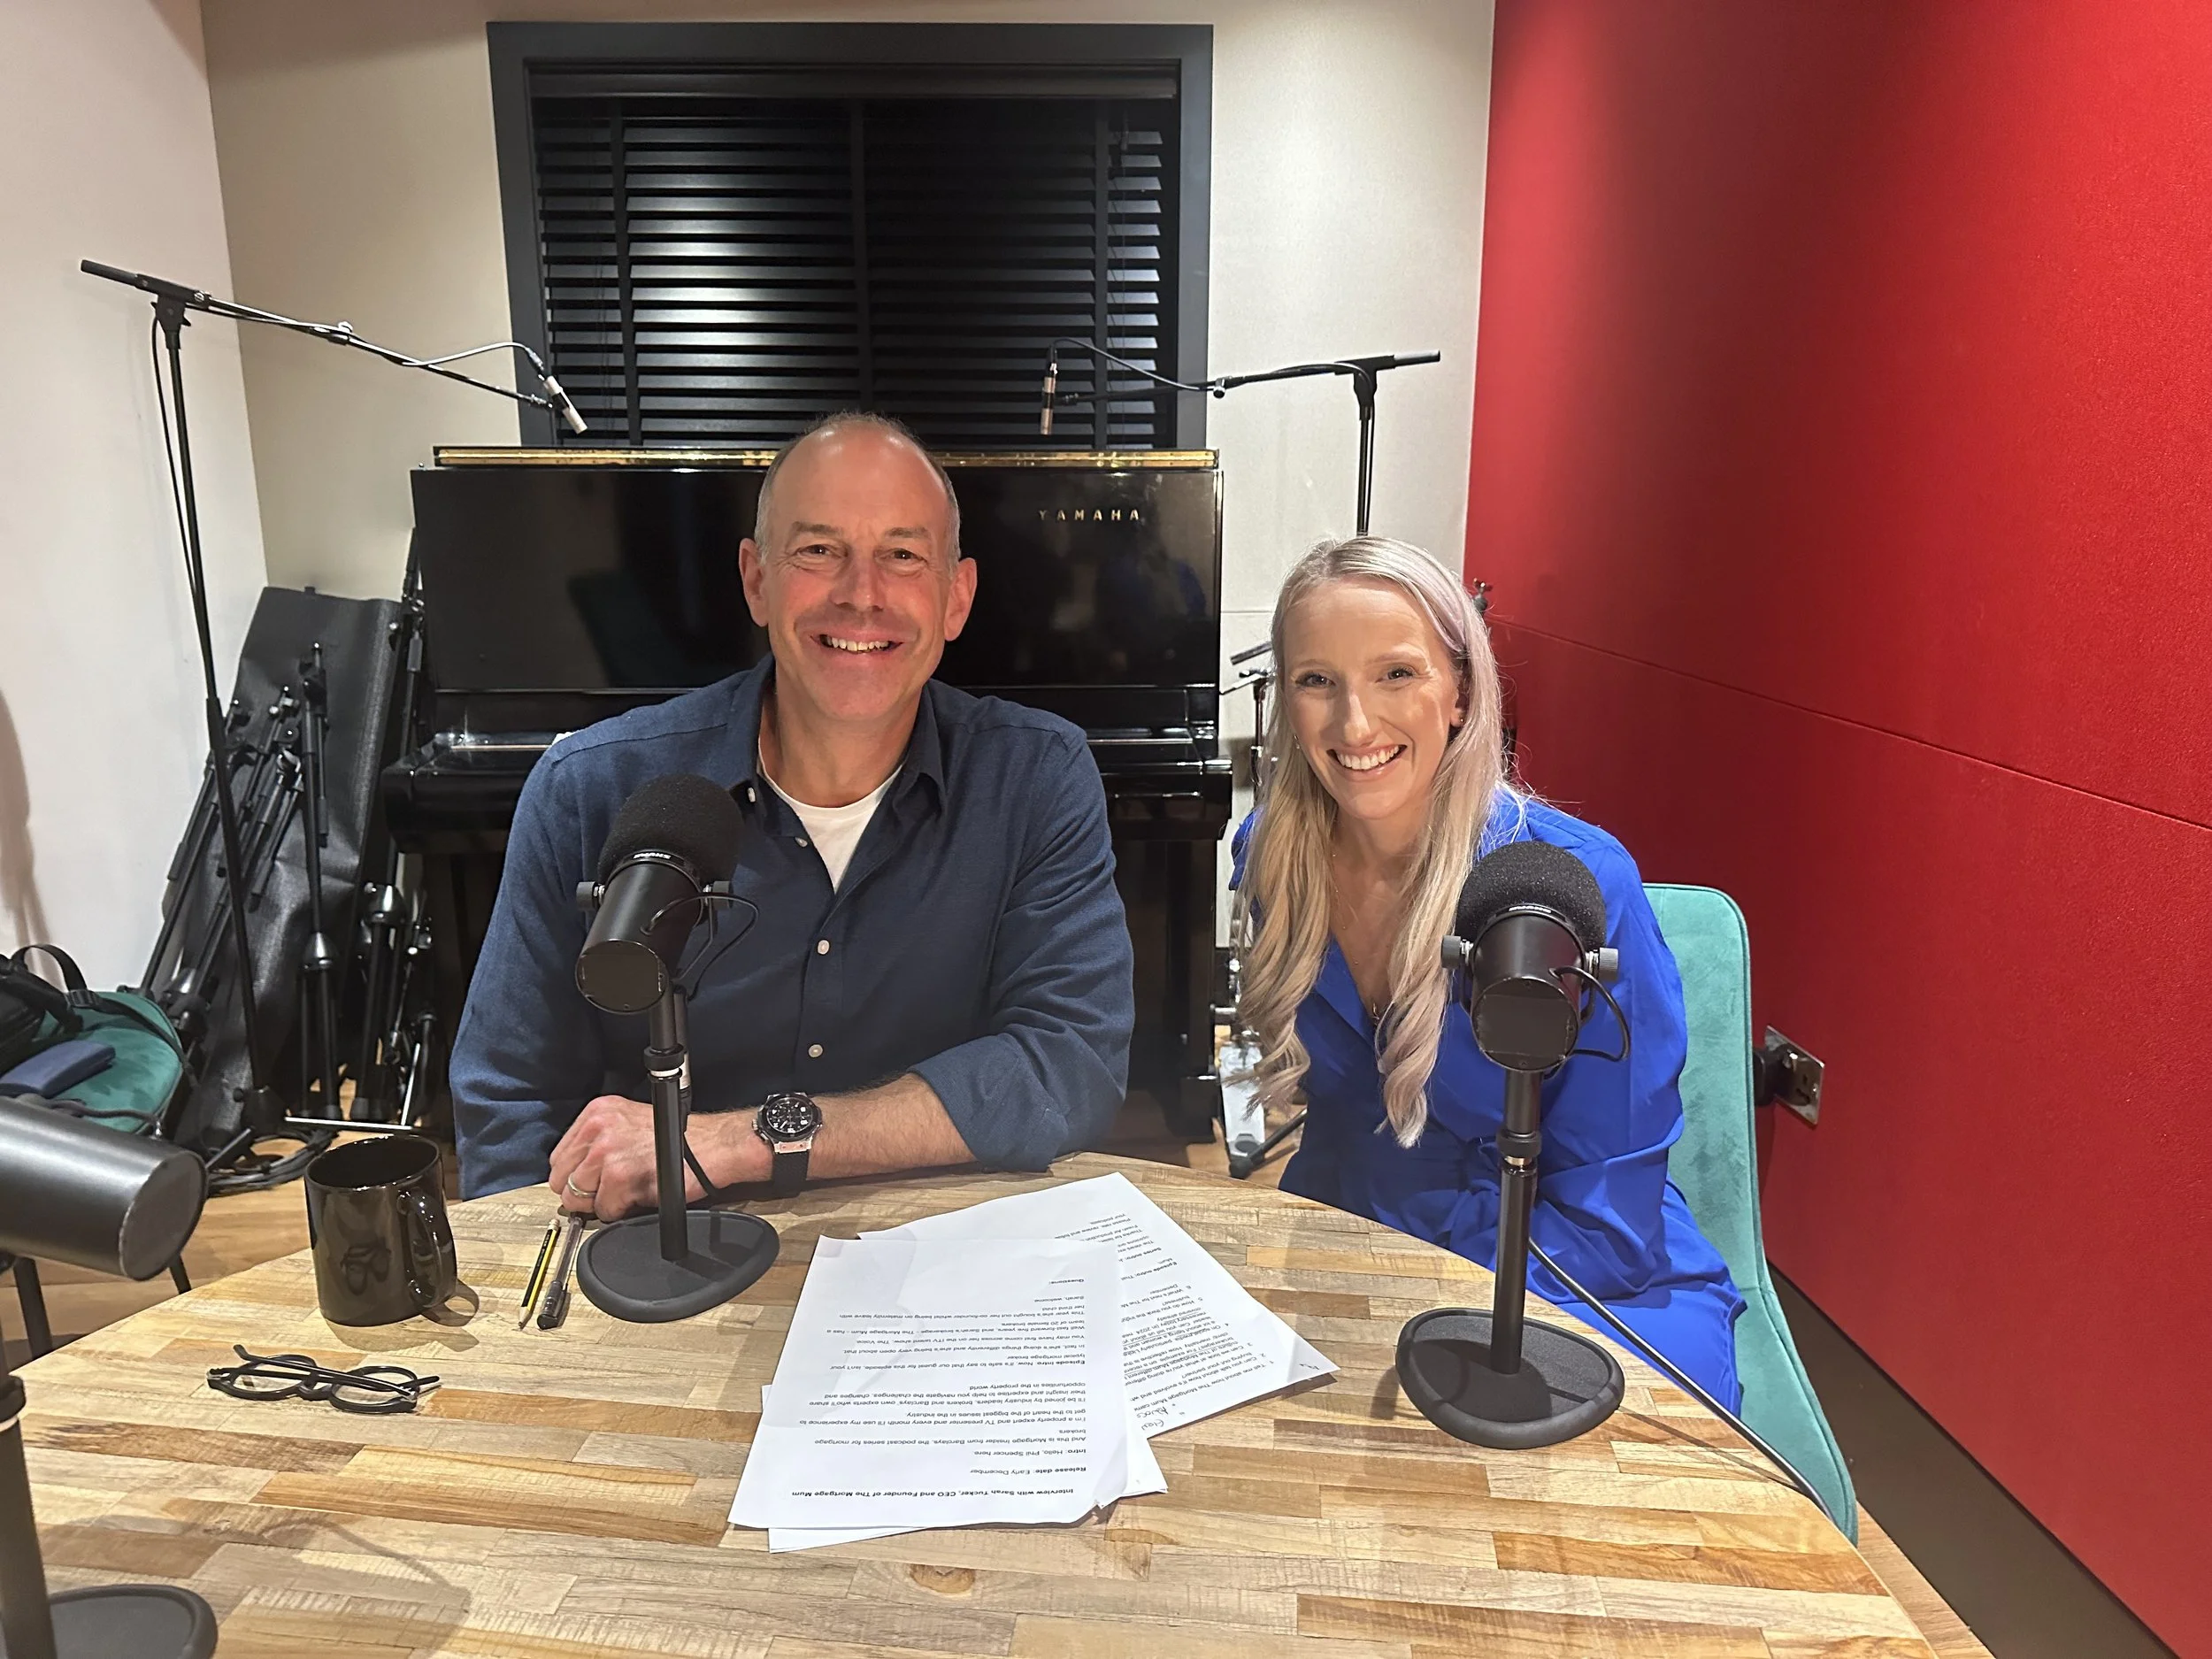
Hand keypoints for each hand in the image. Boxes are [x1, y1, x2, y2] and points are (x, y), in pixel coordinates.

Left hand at [548, 1096, 762, 1218]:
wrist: (715, 1145)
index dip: (575, 1175)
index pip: (560, 1156)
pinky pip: (604, 1209)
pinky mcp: (620, 1175)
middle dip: (583, 1192)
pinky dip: (619, 1211)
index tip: (589, 1183)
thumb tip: (579, 1171)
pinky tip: (637, 1196)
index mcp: (598, 1111)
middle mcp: (598, 1127)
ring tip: (625, 1193)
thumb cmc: (681, 1137)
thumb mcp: (630, 1122)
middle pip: (562, 1177)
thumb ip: (601, 1140)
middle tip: (607, 1193)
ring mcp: (607, 1151)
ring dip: (601, 1202)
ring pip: (578, 1196)